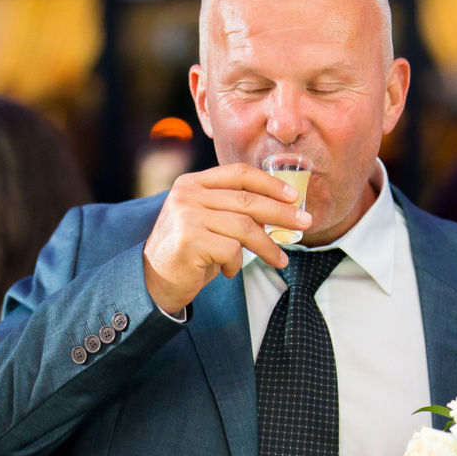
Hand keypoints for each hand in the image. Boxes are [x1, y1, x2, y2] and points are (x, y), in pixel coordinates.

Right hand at [142, 164, 309, 313]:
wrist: (152, 282)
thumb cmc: (188, 253)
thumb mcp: (209, 223)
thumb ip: (234, 211)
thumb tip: (279, 210)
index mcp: (192, 183)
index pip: (239, 173)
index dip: (270, 184)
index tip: (293, 196)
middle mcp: (187, 194)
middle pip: (247, 200)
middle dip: (281, 213)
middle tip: (304, 224)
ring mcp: (187, 215)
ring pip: (245, 226)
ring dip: (267, 246)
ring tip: (281, 259)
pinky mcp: (190, 240)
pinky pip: (231, 250)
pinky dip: (236, 264)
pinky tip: (228, 271)